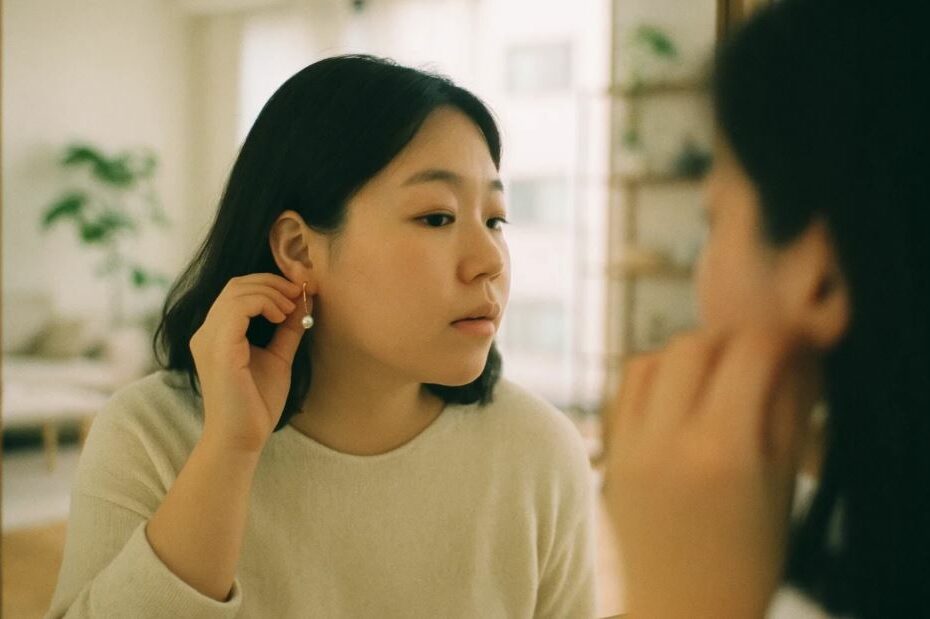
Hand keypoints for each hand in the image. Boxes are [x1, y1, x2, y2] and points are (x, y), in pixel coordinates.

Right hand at [189, 274, 304, 453]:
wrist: (242, 438)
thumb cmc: (256, 404)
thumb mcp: (278, 357)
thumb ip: (287, 330)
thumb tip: (306, 302)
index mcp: (216, 334)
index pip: (238, 291)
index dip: (269, 283)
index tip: (299, 291)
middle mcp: (206, 332)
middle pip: (236, 284)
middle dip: (272, 282)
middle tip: (299, 292)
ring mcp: (208, 339)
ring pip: (237, 291)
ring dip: (271, 292)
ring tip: (292, 308)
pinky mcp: (218, 349)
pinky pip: (237, 308)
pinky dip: (264, 303)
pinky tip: (281, 316)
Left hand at [604, 329, 815, 617]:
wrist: (681, 608)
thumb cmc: (746, 558)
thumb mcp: (781, 485)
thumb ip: (786, 411)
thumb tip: (788, 354)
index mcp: (722, 450)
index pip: (749, 353)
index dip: (777, 339)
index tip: (788, 346)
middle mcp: (667, 439)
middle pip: (693, 345)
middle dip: (728, 341)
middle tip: (750, 358)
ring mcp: (629, 445)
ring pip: (649, 359)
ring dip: (684, 355)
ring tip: (712, 377)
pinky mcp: (608, 453)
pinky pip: (623, 390)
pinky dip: (651, 378)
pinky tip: (676, 395)